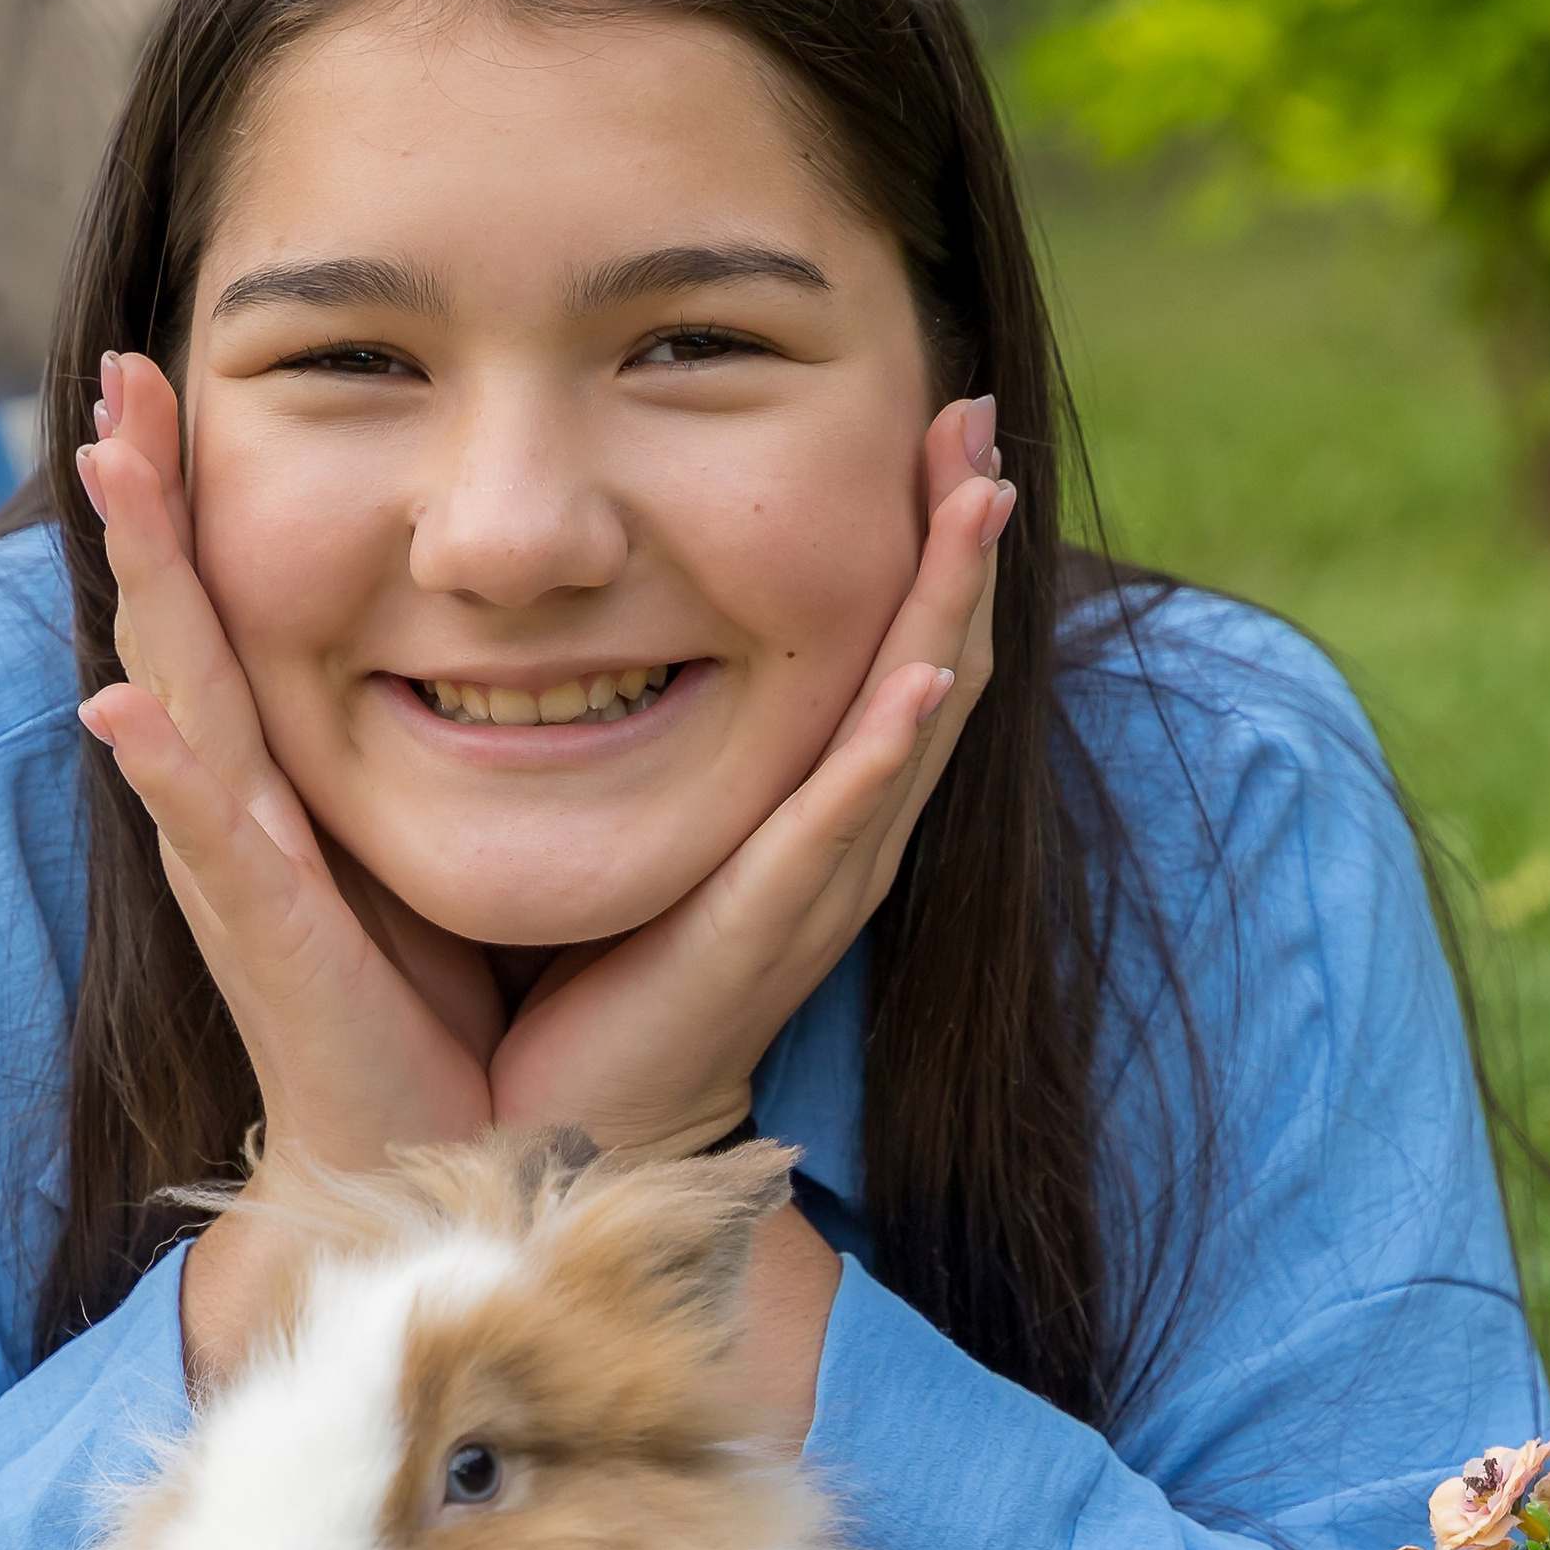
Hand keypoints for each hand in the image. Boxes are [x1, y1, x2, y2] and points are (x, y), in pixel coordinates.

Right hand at [73, 354, 498, 1382]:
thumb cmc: (442, 1002)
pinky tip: (117, 708)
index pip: (228, 609)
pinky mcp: (269, 943)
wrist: (438, 1157)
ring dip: (136, 578)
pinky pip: (209, 841)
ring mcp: (240, 871)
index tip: (170, 378)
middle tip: (120, 375)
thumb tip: (491, 630)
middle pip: (175, 623)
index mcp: (284, 778)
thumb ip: (438, 736)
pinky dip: (164, 776)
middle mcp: (242, 811)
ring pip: (171, 695)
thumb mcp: (433, 833)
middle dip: (141, 499)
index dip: (192, 499)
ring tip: (104, 462)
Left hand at [490, 391, 1009, 1155]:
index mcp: (807, 807)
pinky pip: (843, 822)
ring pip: (915, 721)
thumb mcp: (632, 817)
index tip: (931, 423)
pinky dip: (888, 745)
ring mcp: (816, 883)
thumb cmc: (580, 982)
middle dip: (959, 541)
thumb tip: (592, 618)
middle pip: (935, 663)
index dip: (921, 542)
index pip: (889, 651)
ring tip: (982, 494)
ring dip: (953, 607)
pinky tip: (922, 670)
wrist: (567, 1134)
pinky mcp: (769, 929)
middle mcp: (837, 838)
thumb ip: (637, 730)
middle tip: (975, 415)